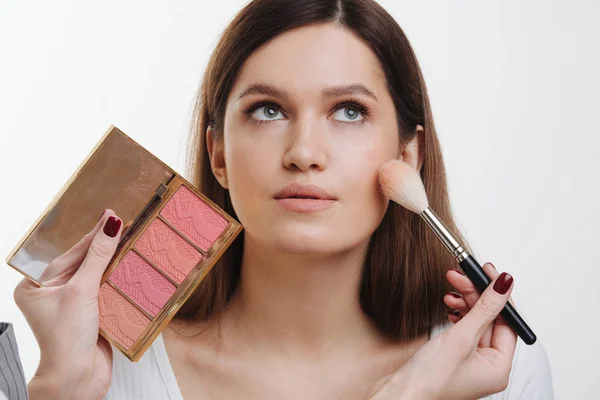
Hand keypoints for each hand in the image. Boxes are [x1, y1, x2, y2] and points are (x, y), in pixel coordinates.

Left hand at [13, 210, 122, 399]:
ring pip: (96, 276)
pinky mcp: (90, 314)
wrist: (79, 378)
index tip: (111, 217)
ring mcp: (71, 305)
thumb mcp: (82, 290)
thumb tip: (111, 225)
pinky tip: (129, 267)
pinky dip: (117, 280)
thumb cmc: (66, 339)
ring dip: (113, 263)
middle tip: (124, 225)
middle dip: (104, 247)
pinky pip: (105, 290)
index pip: (69, 254)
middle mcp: (51, 294)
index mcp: (35, 287)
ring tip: (130, 242)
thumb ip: (98, 256)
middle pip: (83, 263)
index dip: (92, 235)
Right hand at [368, 263, 517, 399]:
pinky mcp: (456, 357)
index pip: (507, 321)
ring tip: (450, 291)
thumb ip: (484, 308)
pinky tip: (448, 308)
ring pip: (476, 322)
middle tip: (459, 277)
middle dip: (475, 296)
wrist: (402, 394)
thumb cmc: (430, 379)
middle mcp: (489, 366)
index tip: (487, 273)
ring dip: (464, 304)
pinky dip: (457, 316)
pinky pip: (464, 330)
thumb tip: (504, 284)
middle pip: (490, 319)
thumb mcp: (461, 337)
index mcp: (499, 367)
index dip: (497, 295)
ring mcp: (472, 362)